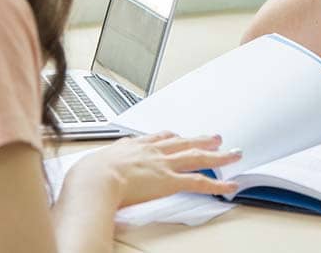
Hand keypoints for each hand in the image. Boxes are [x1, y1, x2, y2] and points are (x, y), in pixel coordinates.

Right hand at [65, 132, 242, 207]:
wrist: (94, 180)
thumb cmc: (87, 176)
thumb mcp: (91, 165)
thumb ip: (97, 167)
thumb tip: (89, 174)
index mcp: (132, 147)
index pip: (157, 138)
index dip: (170, 137)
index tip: (176, 135)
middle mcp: (152, 152)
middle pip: (182, 142)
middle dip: (200, 139)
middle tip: (214, 136)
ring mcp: (164, 165)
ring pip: (197, 157)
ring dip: (218, 155)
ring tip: (232, 153)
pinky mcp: (171, 181)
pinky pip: (200, 182)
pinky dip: (218, 184)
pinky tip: (230, 184)